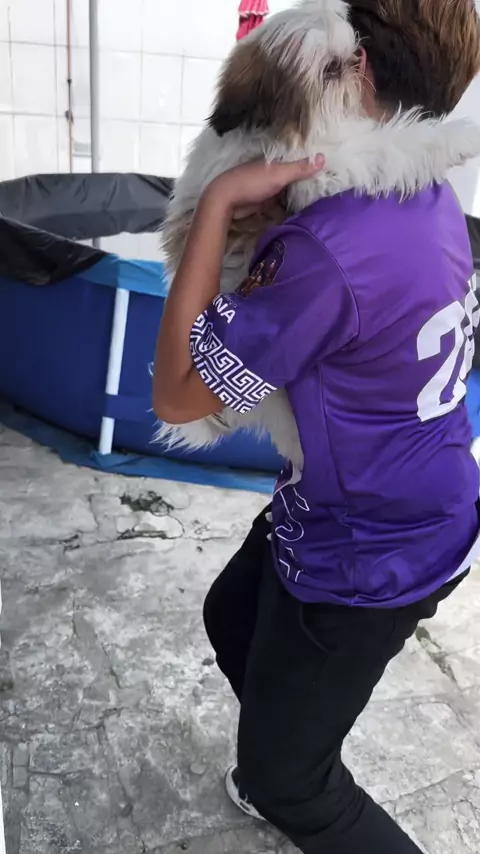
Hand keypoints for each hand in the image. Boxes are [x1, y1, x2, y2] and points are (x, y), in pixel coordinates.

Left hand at [204, 155, 324, 218]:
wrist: (225, 201)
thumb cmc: (252, 182)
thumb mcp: (279, 174)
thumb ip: (300, 169)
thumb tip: (323, 158)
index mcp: (275, 163)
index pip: (297, 164)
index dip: (310, 169)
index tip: (327, 176)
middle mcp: (271, 175)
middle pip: (292, 180)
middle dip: (304, 186)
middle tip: (325, 195)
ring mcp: (266, 190)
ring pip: (286, 194)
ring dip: (295, 200)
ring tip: (315, 207)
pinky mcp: (261, 205)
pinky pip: (278, 207)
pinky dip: (285, 210)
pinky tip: (297, 216)